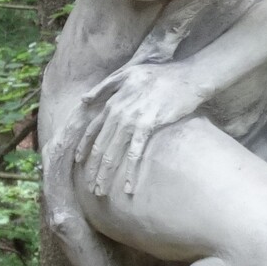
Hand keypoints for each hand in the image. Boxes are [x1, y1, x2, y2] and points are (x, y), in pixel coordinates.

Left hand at [75, 58, 209, 198]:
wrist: (187, 77)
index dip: (83, 148)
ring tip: (101, 192)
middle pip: (100, 147)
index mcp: (113, 102)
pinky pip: (135, 154)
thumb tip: (83, 100)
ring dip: (106, 175)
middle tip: (90, 187)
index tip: (78, 163)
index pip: (92, 130)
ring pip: (113, 154)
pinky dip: (130, 172)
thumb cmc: (161, 75)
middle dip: (93, 169)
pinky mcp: (148, 126)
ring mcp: (131, 120)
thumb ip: (105, 86)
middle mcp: (118, 112)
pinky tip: (127, 188)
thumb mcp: (128, 73)